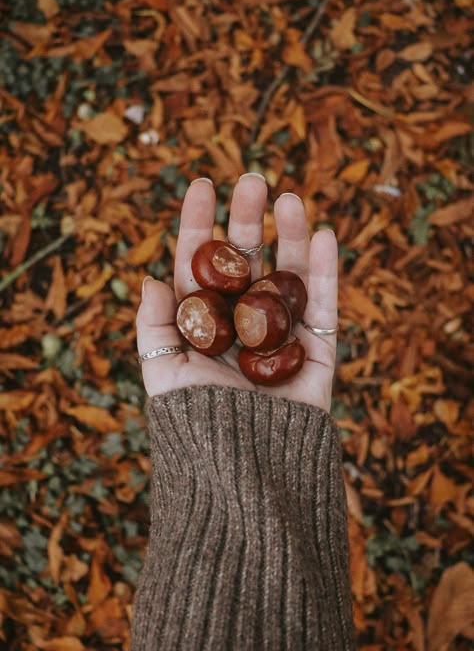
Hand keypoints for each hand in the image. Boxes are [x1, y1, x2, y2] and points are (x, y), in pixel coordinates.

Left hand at [136, 175, 337, 410]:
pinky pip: (324, 304)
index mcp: (204, 323)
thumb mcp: (163, 375)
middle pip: (246, 259)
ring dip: (290, 234)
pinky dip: (326, 270)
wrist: (246, 471)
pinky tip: (325, 235)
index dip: (200, 225)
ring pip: (287, 273)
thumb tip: (151, 278)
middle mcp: (242, 322)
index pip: (200, 265)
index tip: (202, 185)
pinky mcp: (317, 350)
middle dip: (248, 218)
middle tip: (252, 179)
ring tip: (290, 199)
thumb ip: (155, 327)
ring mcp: (281, 332)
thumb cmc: (196, 425)